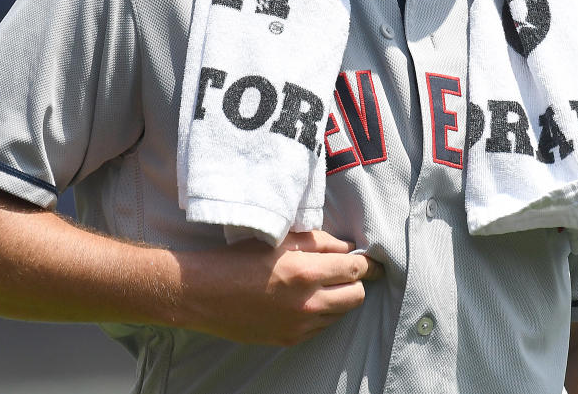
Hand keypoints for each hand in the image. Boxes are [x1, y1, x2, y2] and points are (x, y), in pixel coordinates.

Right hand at [172, 230, 383, 345]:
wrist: (204, 294)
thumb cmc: (239, 259)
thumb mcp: (279, 239)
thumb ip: (319, 241)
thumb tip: (347, 248)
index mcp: (305, 271)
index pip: (356, 268)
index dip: (368, 262)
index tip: (373, 260)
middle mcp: (307, 302)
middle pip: (356, 295)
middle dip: (357, 281)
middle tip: (346, 271)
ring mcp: (299, 326)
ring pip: (340, 313)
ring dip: (339, 297)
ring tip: (321, 284)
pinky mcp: (289, 339)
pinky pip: (321, 327)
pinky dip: (321, 313)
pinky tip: (304, 300)